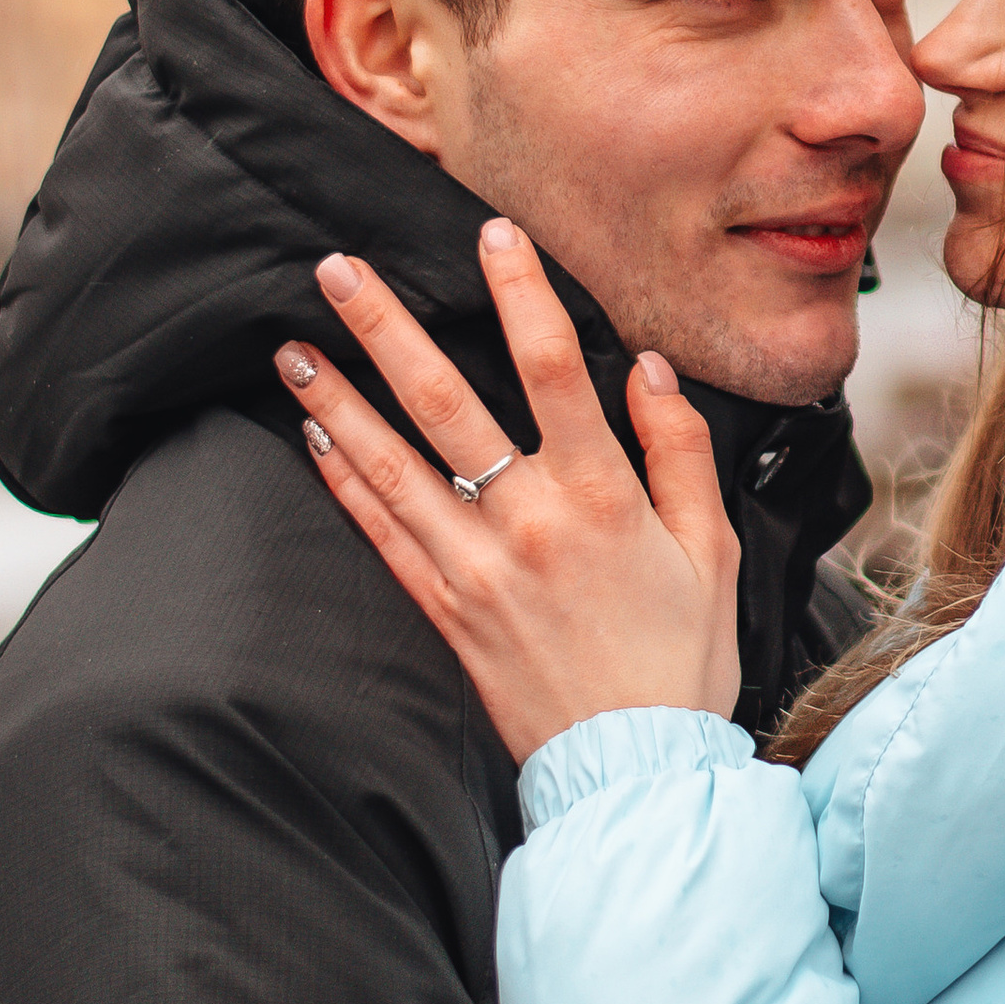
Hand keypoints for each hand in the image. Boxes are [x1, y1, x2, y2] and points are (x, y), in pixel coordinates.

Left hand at [276, 223, 741, 765]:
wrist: (633, 772)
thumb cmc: (682, 660)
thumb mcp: (712, 549)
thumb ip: (679, 451)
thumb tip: (649, 369)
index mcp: (601, 497)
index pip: (554, 367)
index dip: (520, 292)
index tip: (491, 232)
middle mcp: (526, 523)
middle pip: (443, 401)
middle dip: (385, 326)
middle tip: (335, 267)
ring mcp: (474, 569)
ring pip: (390, 466)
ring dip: (337, 400)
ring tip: (292, 347)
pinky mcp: (444, 613)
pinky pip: (381, 536)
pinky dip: (343, 483)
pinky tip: (313, 439)